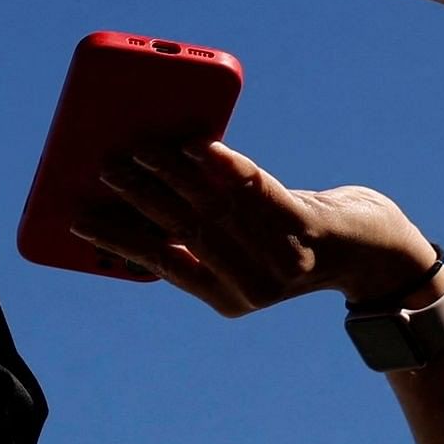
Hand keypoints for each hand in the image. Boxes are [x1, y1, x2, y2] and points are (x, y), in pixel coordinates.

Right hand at [73, 139, 443, 315]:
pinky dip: (219, 162)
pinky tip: (191, 144)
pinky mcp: (305, 221)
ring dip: (170, 172)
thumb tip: (139, 194)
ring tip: (139, 149)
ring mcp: (283, 253)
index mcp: (229, 299)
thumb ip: (198, 240)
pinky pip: (254, 188)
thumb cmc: (285, 244)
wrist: (364, 249)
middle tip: (105, 170)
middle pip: (185, 230)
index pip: (164, 266)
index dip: (119, 242)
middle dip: (139, 197)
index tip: (79, 219)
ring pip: (214, 205)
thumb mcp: (241, 258)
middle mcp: (256, 284)